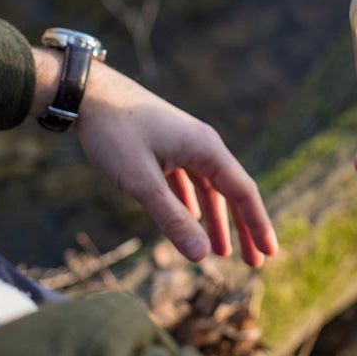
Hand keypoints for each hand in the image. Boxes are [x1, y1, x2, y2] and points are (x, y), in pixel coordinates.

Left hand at [33, 51, 277, 265]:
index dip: (258, 224)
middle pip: (231, 190)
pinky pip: (188, 180)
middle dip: (242, 227)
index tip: (269, 254)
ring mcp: (184, 144)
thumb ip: (172, 218)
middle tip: (254, 261)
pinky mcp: (166, 145)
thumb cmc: (114, 132)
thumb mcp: (141, 181)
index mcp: (206, 148)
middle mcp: (202, 144)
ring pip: (209, 187)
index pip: (243, 191)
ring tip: (223, 252)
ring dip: (217, 219)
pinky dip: (193, 203)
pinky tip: (192, 220)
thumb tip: (202, 255)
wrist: (87, 94)